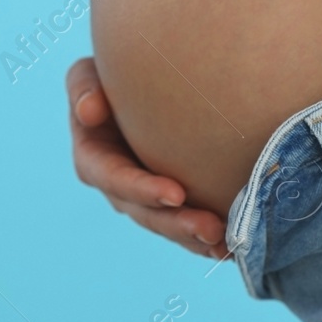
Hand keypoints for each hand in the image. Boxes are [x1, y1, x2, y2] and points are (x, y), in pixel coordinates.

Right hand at [66, 56, 227, 259]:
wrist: (139, 85)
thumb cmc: (109, 77)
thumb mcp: (87, 75)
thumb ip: (84, 88)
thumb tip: (89, 112)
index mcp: (95, 160)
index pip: (116, 179)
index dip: (143, 189)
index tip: (176, 194)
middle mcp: (119, 187)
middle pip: (147, 213)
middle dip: (178, 224)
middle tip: (213, 230)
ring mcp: (145, 198)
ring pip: (170, 225)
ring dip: (196, 237)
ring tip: (228, 245)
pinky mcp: (169, 202)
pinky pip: (187, 225)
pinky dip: (208, 238)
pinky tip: (237, 246)